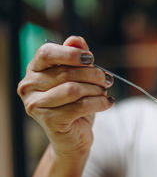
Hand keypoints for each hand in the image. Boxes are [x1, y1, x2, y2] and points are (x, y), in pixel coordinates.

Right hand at [17, 36, 113, 158]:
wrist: (75, 136)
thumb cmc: (76, 104)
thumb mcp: (79, 78)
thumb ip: (77, 57)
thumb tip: (76, 40)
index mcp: (34, 70)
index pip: (47, 53)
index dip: (71, 54)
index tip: (91, 59)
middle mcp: (29, 86)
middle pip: (66, 72)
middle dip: (93, 75)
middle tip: (107, 80)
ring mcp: (36, 105)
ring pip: (73, 89)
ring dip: (96, 90)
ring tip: (104, 93)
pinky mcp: (49, 121)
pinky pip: (80, 106)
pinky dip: (99, 103)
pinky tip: (107, 103)